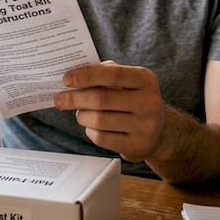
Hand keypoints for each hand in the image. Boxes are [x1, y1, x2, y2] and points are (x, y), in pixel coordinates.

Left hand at [53, 60, 170, 162]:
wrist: (160, 131)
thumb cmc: (134, 100)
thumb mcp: (128, 82)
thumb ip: (105, 73)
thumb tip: (74, 75)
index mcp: (146, 79)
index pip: (112, 74)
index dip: (86, 76)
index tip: (66, 79)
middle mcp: (149, 102)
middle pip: (101, 99)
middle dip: (75, 99)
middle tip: (59, 99)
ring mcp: (145, 126)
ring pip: (98, 120)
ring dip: (81, 116)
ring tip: (80, 113)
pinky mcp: (136, 146)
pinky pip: (101, 138)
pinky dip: (90, 131)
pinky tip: (92, 126)